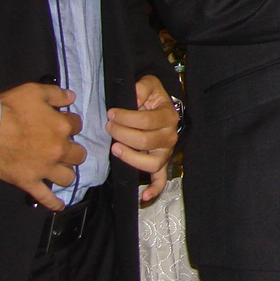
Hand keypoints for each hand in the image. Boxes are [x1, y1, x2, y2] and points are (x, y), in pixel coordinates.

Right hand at [0, 82, 83, 211]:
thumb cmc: (9, 109)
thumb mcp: (34, 91)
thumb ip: (56, 94)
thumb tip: (71, 97)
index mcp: (61, 127)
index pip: (77, 126)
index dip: (69, 123)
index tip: (61, 123)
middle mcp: (57, 150)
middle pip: (78, 154)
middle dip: (72, 149)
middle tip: (61, 147)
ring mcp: (44, 169)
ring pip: (68, 177)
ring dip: (66, 172)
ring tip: (60, 168)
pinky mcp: (29, 182)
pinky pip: (45, 197)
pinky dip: (53, 203)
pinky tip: (59, 205)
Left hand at [106, 74, 178, 202]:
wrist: (161, 106)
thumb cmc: (151, 97)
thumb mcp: (149, 83)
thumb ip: (141, 87)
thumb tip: (133, 98)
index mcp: (168, 116)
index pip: (145, 121)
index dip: (124, 117)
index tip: (111, 113)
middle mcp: (170, 136)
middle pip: (145, 141)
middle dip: (121, 134)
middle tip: (109, 127)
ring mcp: (166, 152)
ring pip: (151, 163)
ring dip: (130, 158)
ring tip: (115, 147)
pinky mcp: (162, 164)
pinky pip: (161, 180)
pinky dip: (154, 189)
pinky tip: (144, 196)